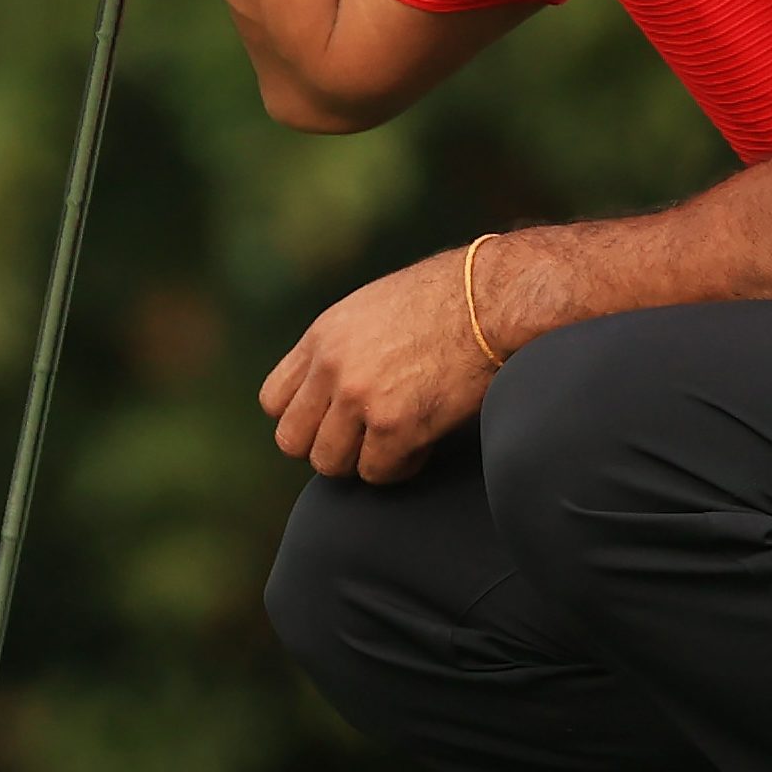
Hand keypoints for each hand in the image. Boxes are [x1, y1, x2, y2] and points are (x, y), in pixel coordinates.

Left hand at [261, 247, 497, 483]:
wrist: (496, 299)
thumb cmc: (453, 298)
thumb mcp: (377, 307)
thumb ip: (346, 346)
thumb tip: (336, 384)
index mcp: (323, 336)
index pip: (275, 401)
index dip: (306, 417)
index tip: (336, 419)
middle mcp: (332, 367)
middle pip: (292, 441)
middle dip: (328, 446)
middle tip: (365, 439)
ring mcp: (359, 398)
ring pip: (330, 464)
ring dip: (363, 460)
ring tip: (396, 441)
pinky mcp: (395, 426)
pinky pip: (377, 473)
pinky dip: (401, 466)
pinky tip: (424, 441)